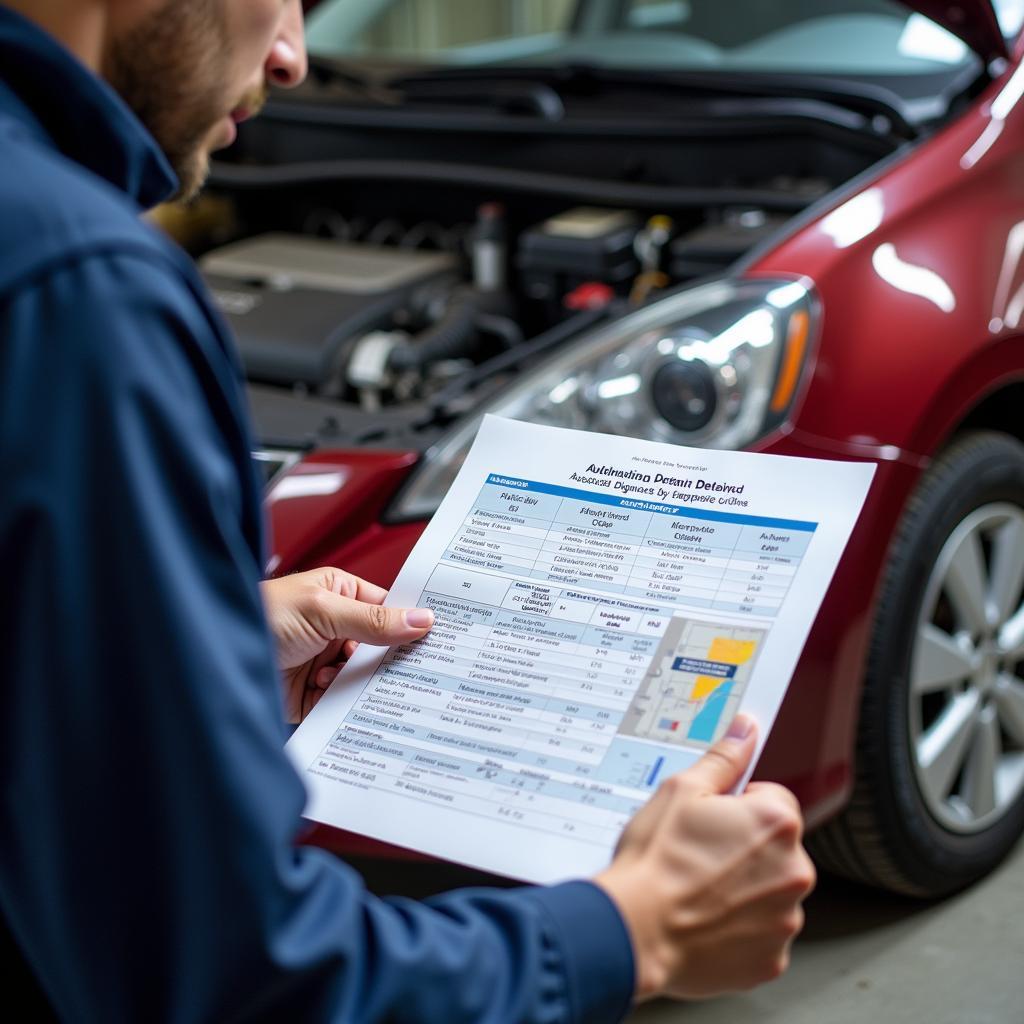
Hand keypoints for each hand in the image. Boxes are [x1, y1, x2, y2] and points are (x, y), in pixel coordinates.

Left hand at [261, 567, 433, 722]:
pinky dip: (344, 704)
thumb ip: (372, 619)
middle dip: (390, 657)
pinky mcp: (311, 695)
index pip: (388, 608)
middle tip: (415, 667)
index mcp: (340, 594)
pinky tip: (332, 693)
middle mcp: (334, 628)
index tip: (439, 636)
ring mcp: (323, 661)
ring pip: (364, 677)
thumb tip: (420, 620)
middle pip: (380, 646)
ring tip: (350, 675)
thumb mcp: (321, 609)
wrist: (210, 658)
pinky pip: (342, 703)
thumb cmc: (258, 616)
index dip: (411, 622)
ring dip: (362, 681)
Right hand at [594, 716, 814, 1000]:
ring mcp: (786, 919)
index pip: (775, 800)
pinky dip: (739, 929)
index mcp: (776, 823)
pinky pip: (761, 934)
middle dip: (745, 848)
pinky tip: (705, 920)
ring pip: (769, 891)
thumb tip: (746, 730)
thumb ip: (724, 759)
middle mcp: (794, 871)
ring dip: (744, 889)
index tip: (713, 820)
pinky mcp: (771, 960)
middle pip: (776, 848)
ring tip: (698, 889)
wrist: (634, 930)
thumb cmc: (656, 861)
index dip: (739, 806)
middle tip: (699, 855)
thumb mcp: (681, 791)